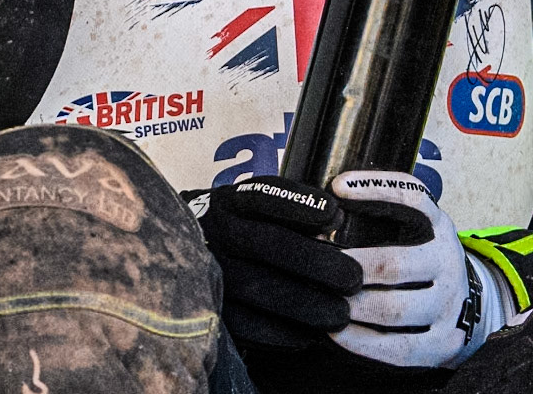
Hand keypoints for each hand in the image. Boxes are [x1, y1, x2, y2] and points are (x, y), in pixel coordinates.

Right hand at [195, 176, 363, 348]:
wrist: (179, 261)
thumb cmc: (237, 232)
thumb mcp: (251, 209)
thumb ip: (289, 210)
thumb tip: (336, 217)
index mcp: (228, 203)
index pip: (263, 197)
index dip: (300, 205)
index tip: (336, 215)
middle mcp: (214, 233)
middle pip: (268, 243)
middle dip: (316, 262)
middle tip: (353, 278)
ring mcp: (206, 272)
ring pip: (257, 288)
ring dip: (305, 303)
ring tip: (340, 314)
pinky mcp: (208, 309)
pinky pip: (244, 326)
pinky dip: (280, 333)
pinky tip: (308, 336)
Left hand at [327, 170, 508, 368]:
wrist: (473, 310)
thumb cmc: (424, 264)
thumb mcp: (419, 231)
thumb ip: (386, 216)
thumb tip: (328, 201)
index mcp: (439, 228)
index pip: (413, 199)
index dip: (376, 189)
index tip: (338, 187)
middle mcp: (448, 263)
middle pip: (395, 264)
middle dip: (350, 266)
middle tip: (318, 266)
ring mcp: (448, 306)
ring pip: (395, 309)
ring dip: (352, 306)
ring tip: (322, 302)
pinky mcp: (442, 344)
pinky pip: (399, 348)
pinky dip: (362, 342)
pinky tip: (336, 334)